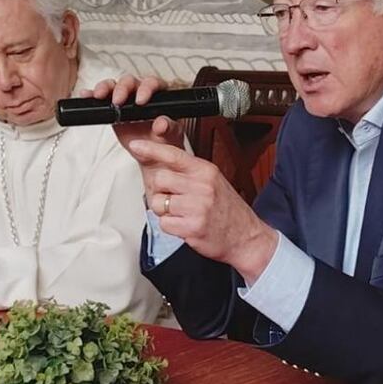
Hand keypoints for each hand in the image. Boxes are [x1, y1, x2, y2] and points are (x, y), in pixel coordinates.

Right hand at [84, 74, 186, 184]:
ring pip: (114, 85)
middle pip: (130, 82)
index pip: (153, 84)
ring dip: (105, 88)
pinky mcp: (112, 108)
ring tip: (99, 96)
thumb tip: (161, 124)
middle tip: (118, 101)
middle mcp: (141, 92)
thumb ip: (168, 127)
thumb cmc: (166, 140)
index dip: (146, 89)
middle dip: (122, 88)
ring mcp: (126, 99)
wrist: (154, 152)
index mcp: (159, 95)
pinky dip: (92, 95)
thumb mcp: (171, 135)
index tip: (141, 101)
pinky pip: (101, 97)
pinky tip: (86, 95)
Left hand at [130, 138, 277, 285]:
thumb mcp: (213, 181)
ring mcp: (198, 206)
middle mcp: (202, 186)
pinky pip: (164, 223)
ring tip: (182, 213)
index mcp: (206, 171)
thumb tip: (161, 163)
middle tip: (173, 199)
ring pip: (158, 203)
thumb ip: (189, 172)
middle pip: (159, 179)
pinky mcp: (192, 227)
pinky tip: (185, 225)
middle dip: (160, 191)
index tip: (136, 145)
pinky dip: (170, 227)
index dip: (151, 149)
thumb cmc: (227, 209)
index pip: (173, 155)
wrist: (246, 237)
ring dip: (164, 211)